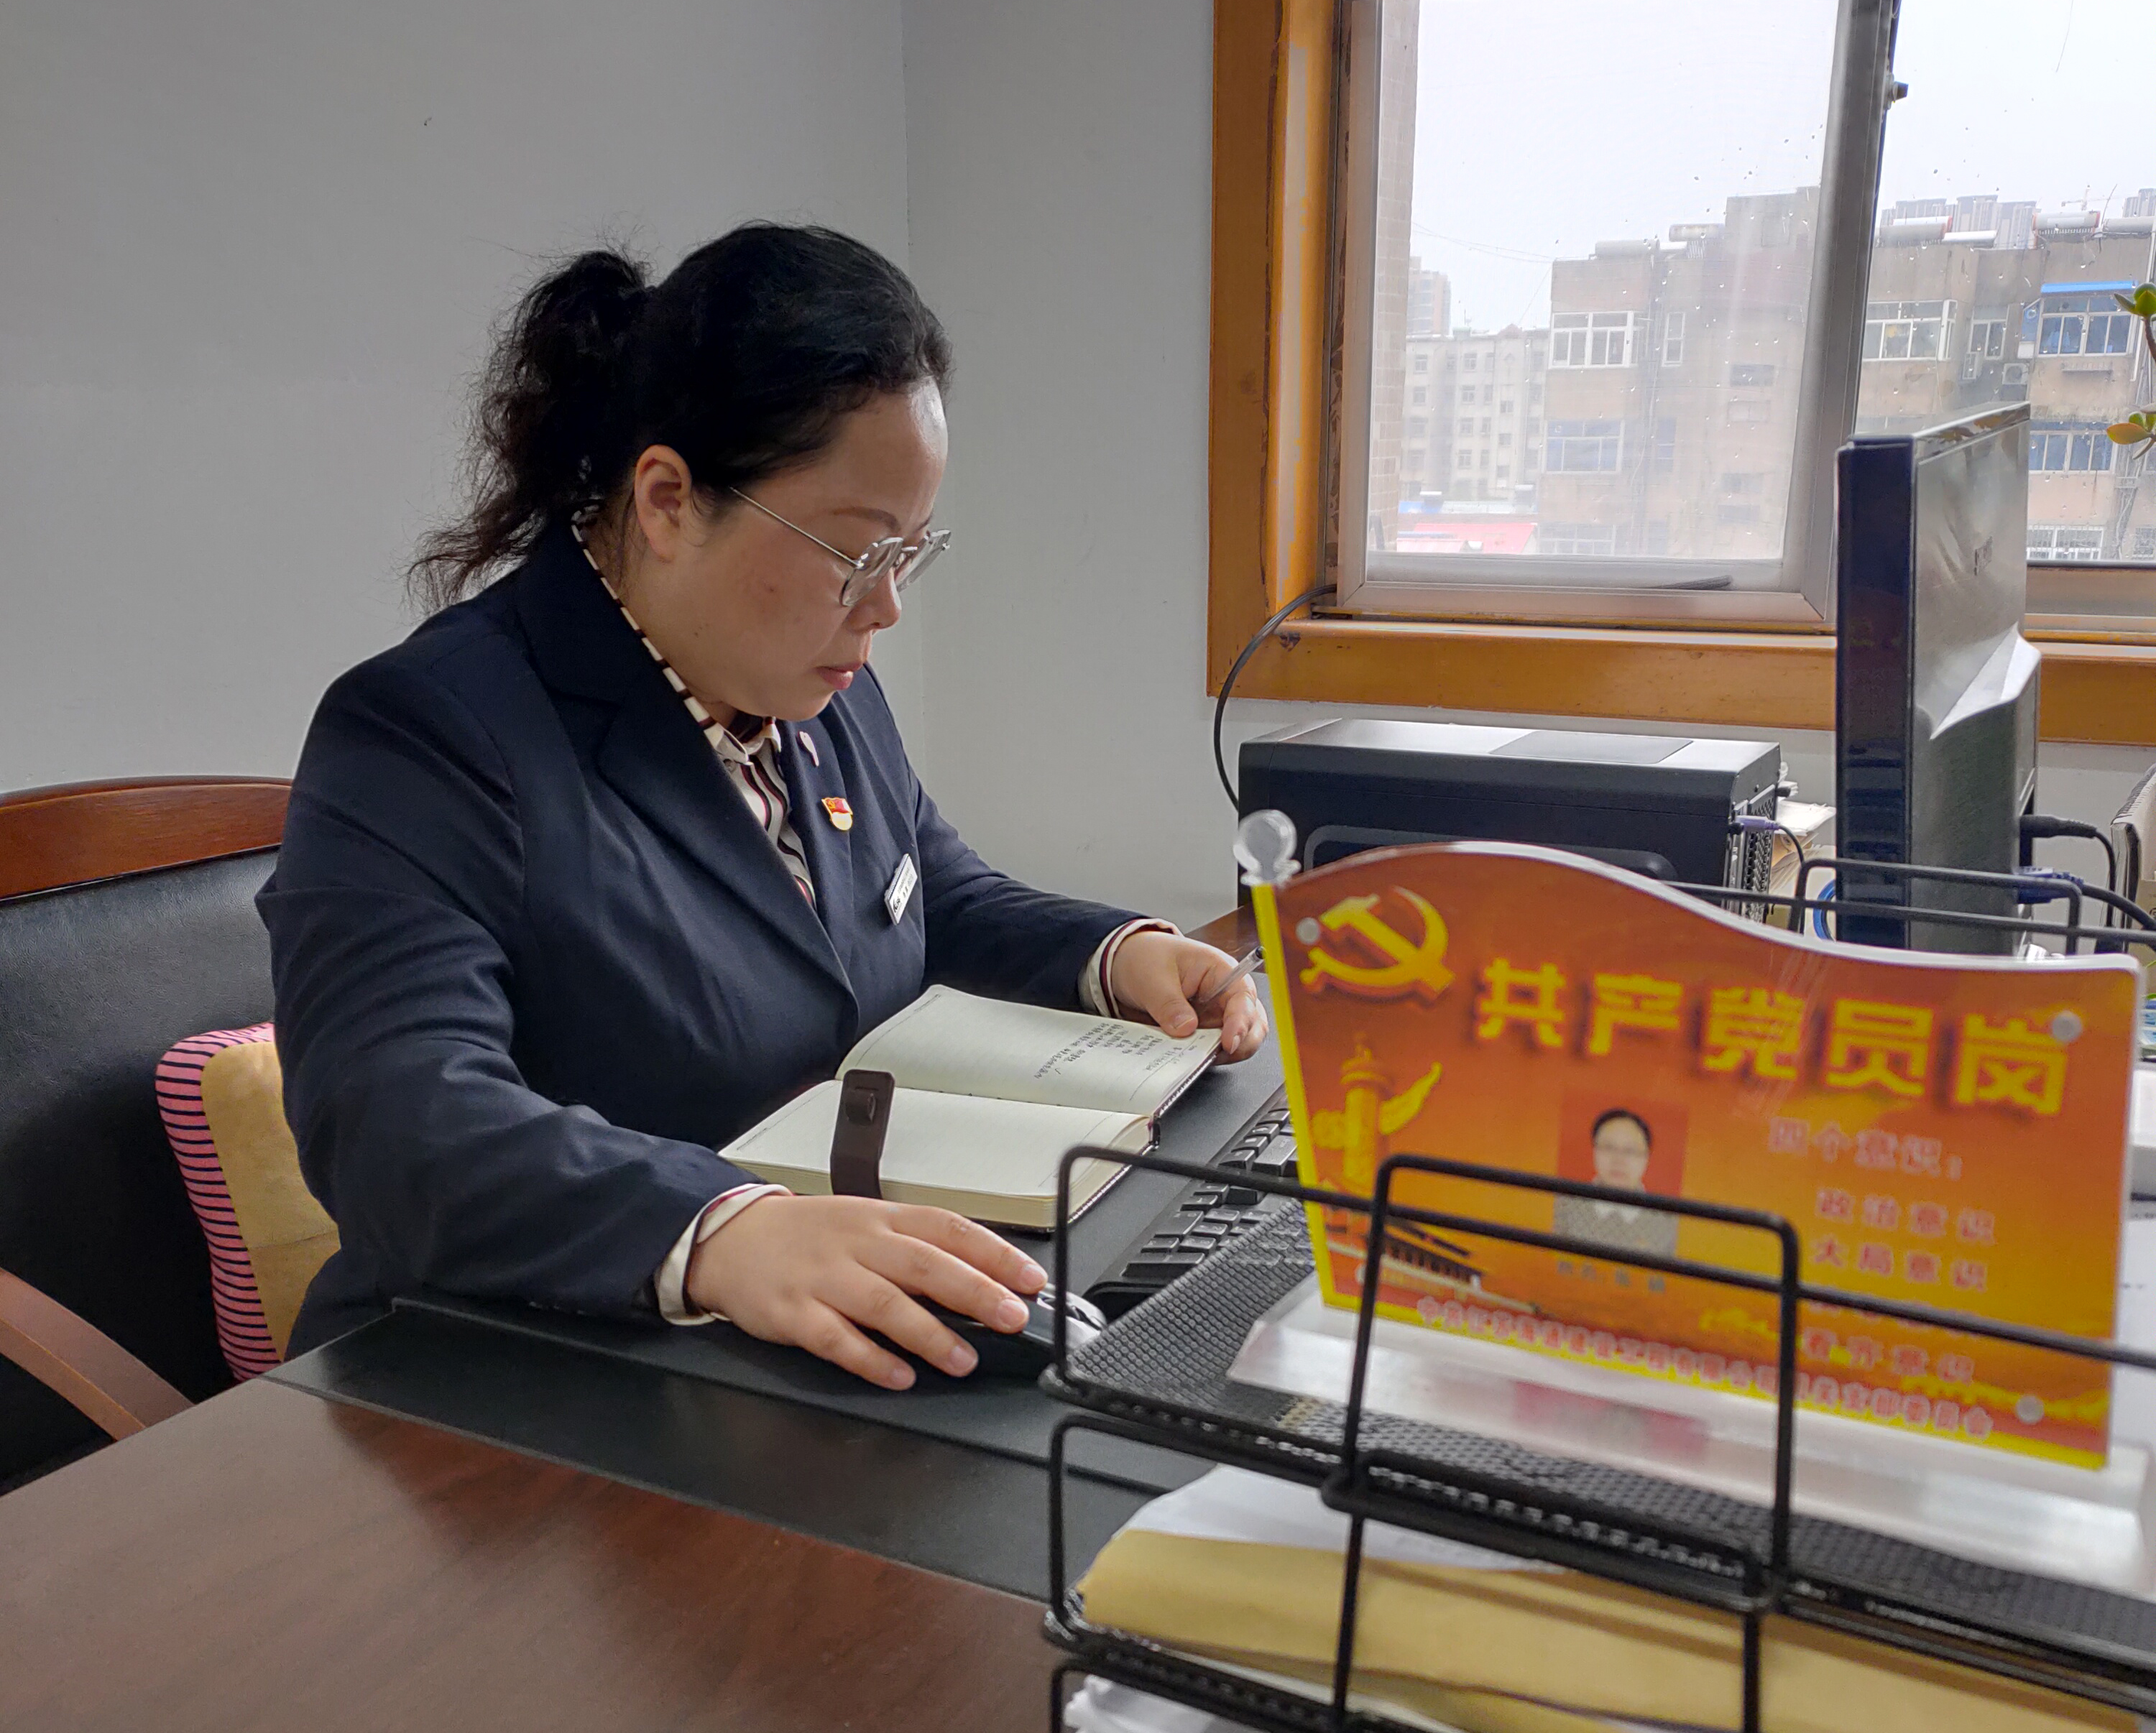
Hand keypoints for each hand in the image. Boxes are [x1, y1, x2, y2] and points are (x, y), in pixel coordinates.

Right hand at [685, 1195, 1045, 1388]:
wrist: (732, 1238)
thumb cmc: (811, 1236)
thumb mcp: (866, 1225)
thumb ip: (917, 1249)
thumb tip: (981, 1281)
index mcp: (883, 1219)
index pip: (948, 1229)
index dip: (993, 1253)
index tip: (1030, 1278)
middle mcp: (858, 1244)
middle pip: (925, 1265)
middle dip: (975, 1293)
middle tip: (1012, 1317)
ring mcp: (825, 1278)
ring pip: (885, 1304)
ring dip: (930, 1334)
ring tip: (964, 1359)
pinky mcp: (794, 1312)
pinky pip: (836, 1339)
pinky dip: (871, 1359)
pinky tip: (900, 1376)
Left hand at [1109, 930, 1268, 1061]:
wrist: (1126, 963)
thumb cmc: (1146, 958)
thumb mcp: (1152, 977)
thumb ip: (1169, 1003)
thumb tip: (1186, 1029)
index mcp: (1220, 970)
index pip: (1243, 997)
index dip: (1241, 1022)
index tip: (1229, 1043)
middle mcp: (1225, 995)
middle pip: (1253, 1024)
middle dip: (1241, 1044)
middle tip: (1215, 1056)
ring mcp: (1216, 1015)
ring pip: (1237, 1042)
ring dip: (1221, 1054)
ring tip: (1194, 1057)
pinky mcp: (1204, 1032)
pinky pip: (1211, 1050)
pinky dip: (1203, 1058)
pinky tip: (1185, 1059)